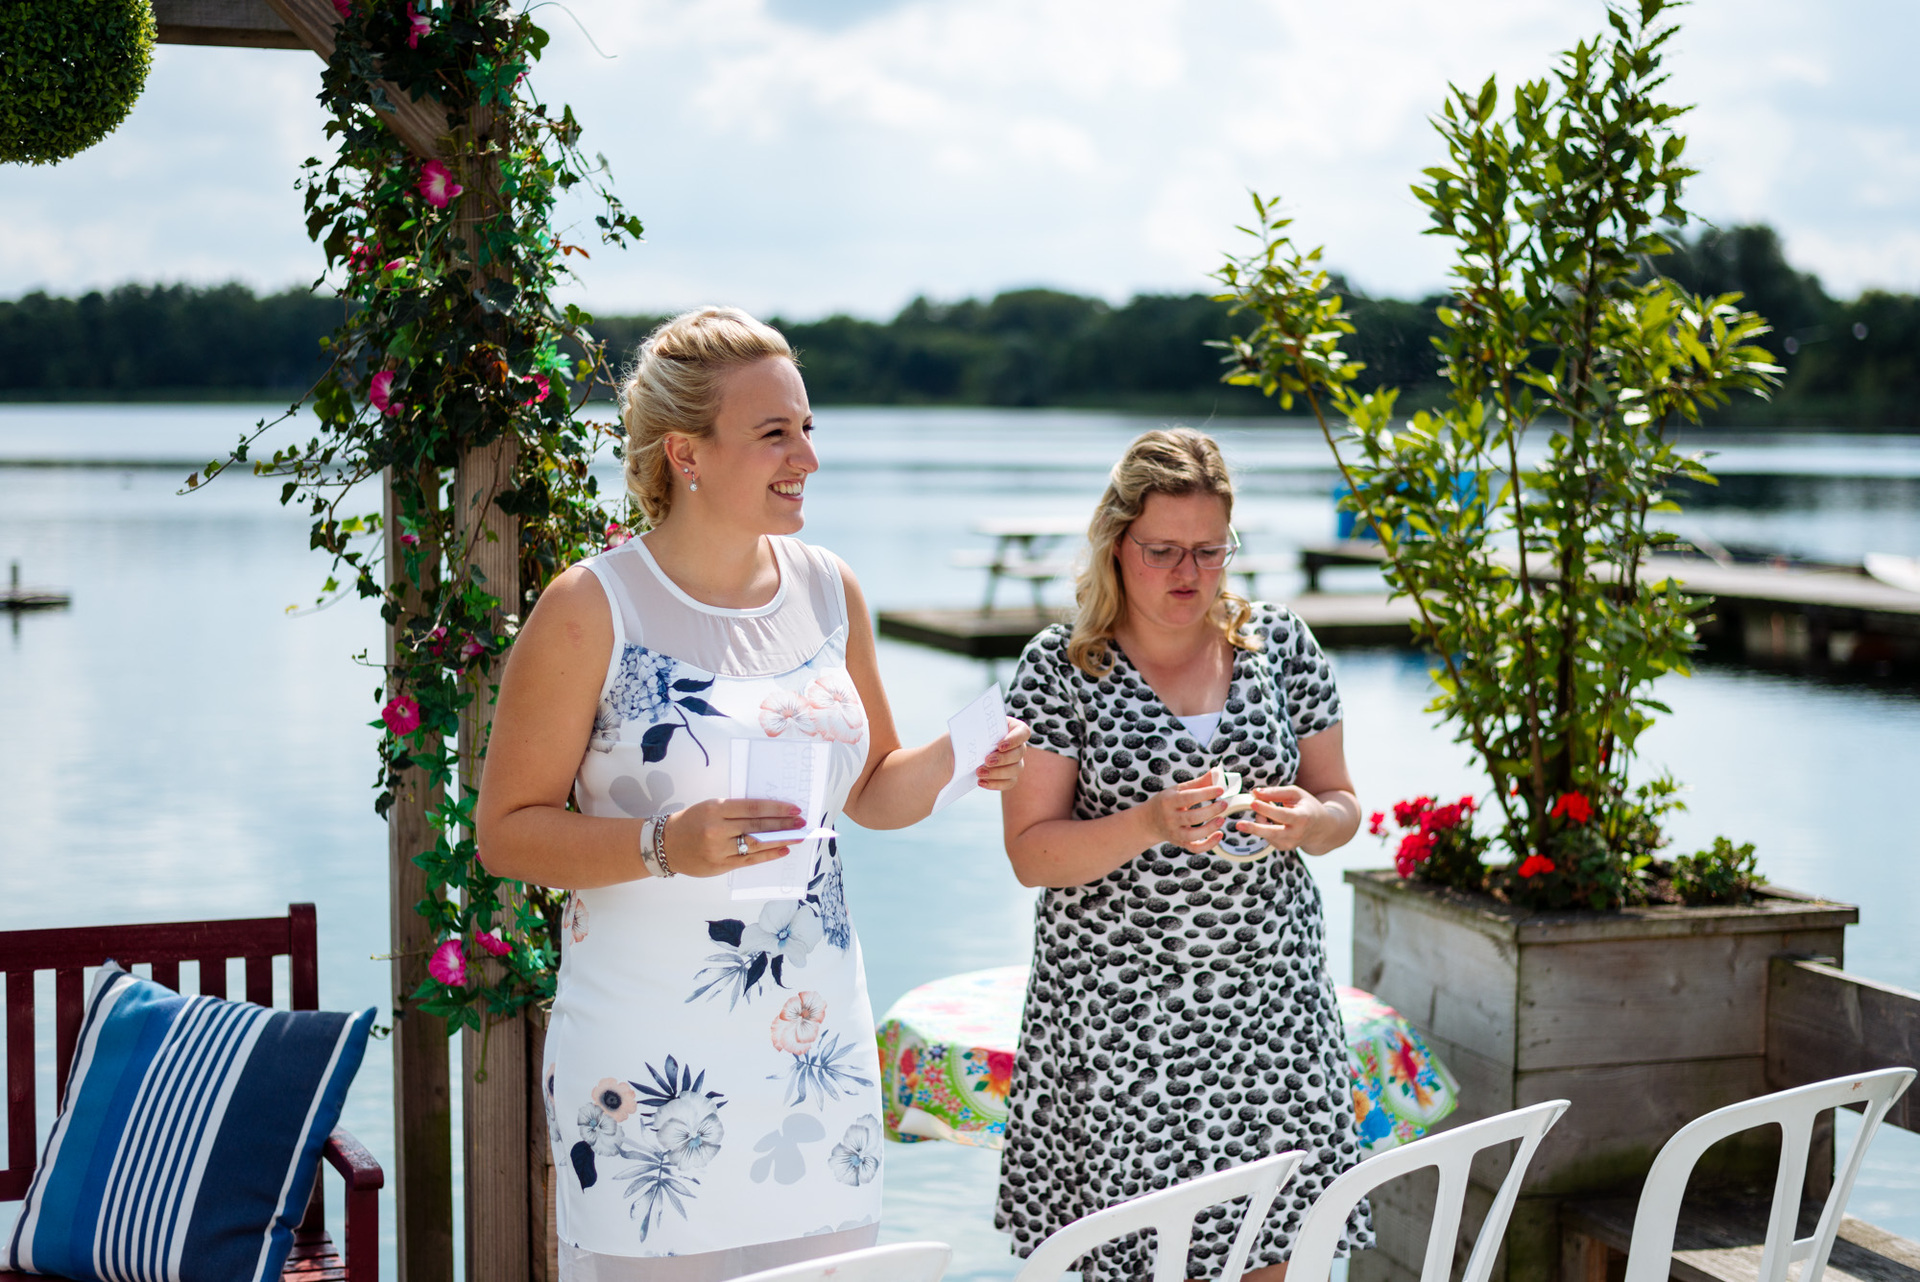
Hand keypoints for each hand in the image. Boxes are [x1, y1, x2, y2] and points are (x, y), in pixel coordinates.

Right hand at [660, 799, 801, 877]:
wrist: (666, 844)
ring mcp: (719, 850)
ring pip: (756, 845)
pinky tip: (783, 850)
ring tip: (797, 836)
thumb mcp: (711, 807)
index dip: (776, 809)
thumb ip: (736, 810)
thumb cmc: (692, 821)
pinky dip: (768, 855)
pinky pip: (750, 861)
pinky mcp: (721, 866)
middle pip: (758, 827)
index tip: (794, 808)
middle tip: (802, 822)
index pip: (753, 808)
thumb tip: (770, 813)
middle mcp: (718, 830)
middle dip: (783, 824)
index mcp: (716, 810)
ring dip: (780, 840)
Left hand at [976, 717, 1031, 791]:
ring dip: (998, 773)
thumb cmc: (971, 734)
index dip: (1014, 739)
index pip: (1023, 732)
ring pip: (1016, 769)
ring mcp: (1015, 762)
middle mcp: (1017, 746)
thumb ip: (976, 728)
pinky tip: (981, 782)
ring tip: (980, 772)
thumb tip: (973, 734)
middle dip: (1003, 759)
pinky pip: (1008, 782)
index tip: (1000, 746)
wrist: (963, 750)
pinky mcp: (1009, 776)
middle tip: (987, 761)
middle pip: (1019, 753)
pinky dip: (995, 784)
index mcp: (1012, 728)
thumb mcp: (973, 727)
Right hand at [1143, 775, 1228, 851]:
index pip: (1188, 797)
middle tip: (1224, 804)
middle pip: (1191, 817)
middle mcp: (1170, 818)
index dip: (1205, 793)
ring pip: (1193, 835)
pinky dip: (1208, 844)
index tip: (1220, 790)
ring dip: (1210, 828)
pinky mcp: (1180, 842)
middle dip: (1210, 811)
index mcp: (1168, 801)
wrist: (1149, 821)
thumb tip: (1217, 772)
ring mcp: (1174, 833)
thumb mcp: (1178, 790)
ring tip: (1222, 819)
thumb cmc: (1167, 802)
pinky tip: (1219, 835)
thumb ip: (1199, 783)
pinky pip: (1195, 848)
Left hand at [1232, 785, 1324, 852]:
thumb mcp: (1295, 793)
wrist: (1321, 828)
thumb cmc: (1306, 806)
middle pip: (1273, 833)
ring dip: (1259, 819)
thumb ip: (1275, 792)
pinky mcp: (1283, 848)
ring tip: (1262, 807)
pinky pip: (1266, 836)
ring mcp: (1290, 844)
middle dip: (1255, 828)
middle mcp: (1297, 834)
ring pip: (1266, 834)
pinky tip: (1269, 818)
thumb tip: (1254, 792)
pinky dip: (1263, 825)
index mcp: (1303, 818)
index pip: (1282, 814)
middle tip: (1238, 825)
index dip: (1267, 809)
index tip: (1253, 802)